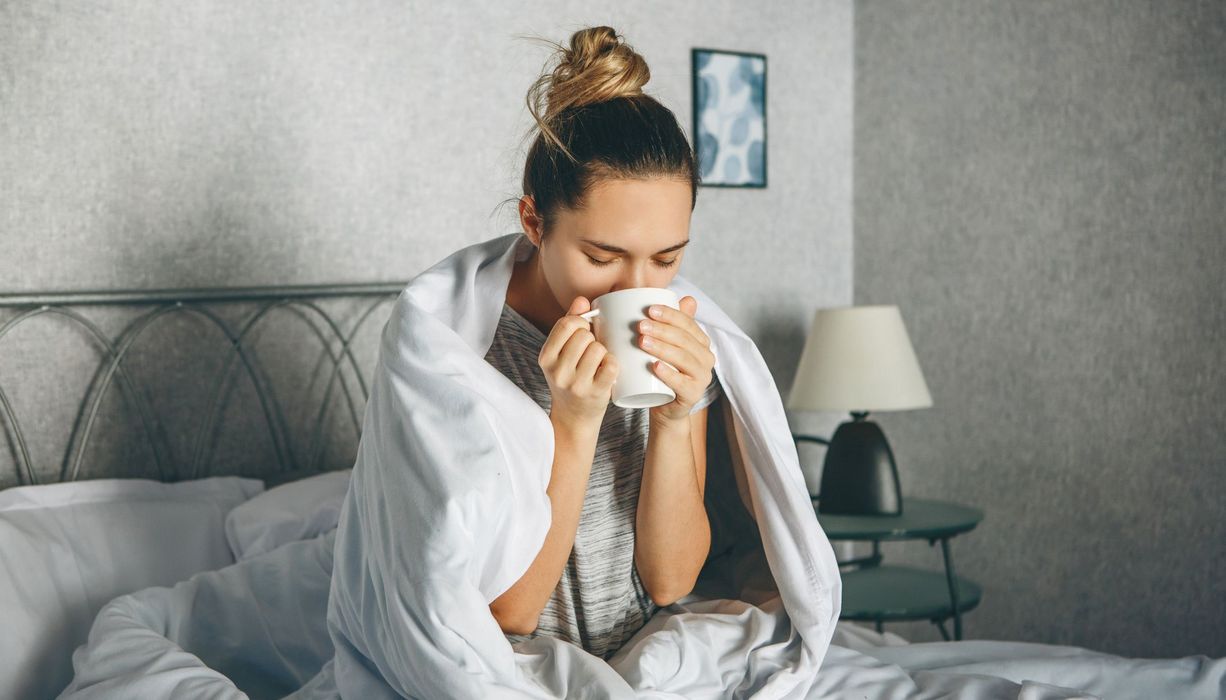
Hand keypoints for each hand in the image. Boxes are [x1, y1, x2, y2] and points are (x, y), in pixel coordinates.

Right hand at [538, 296, 618, 430]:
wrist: (573, 417)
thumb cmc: (570, 377)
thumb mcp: (561, 353)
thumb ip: (569, 323)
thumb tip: (582, 300)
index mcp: (546, 357)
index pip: (566, 324)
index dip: (581, 322)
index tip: (585, 330)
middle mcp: (557, 371)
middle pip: (584, 335)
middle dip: (592, 338)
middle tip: (592, 350)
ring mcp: (576, 384)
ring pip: (598, 348)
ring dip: (603, 351)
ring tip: (599, 361)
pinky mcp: (595, 393)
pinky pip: (611, 365)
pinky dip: (613, 363)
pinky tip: (608, 369)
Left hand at [637, 296, 715, 423]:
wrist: (665, 407)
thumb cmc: (663, 372)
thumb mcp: (666, 346)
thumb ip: (674, 324)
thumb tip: (686, 297)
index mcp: (701, 342)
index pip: (687, 323)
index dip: (669, 314)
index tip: (649, 309)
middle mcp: (706, 359)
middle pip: (684, 340)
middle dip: (662, 330)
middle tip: (640, 326)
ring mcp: (702, 378)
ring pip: (683, 359)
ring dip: (662, 348)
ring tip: (642, 342)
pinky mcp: (693, 395)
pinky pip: (682, 384)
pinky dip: (668, 374)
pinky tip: (655, 367)